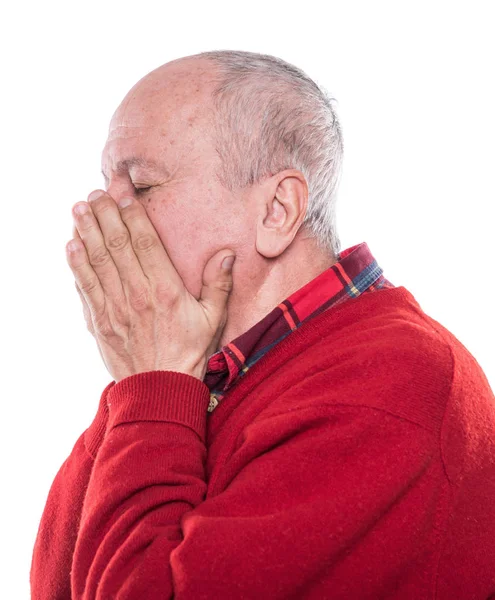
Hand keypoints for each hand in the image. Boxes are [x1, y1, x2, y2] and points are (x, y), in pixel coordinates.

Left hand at [66, 190, 235, 382]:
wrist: (161, 389)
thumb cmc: (189, 352)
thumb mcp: (213, 319)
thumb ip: (219, 285)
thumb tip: (227, 253)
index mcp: (166, 290)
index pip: (145, 242)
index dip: (132, 213)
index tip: (122, 190)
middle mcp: (137, 295)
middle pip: (117, 245)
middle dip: (105, 214)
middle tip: (96, 191)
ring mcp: (115, 308)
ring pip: (97, 262)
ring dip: (86, 232)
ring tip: (79, 207)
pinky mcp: (100, 321)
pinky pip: (86, 287)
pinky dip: (77, 264)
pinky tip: (71, 245)